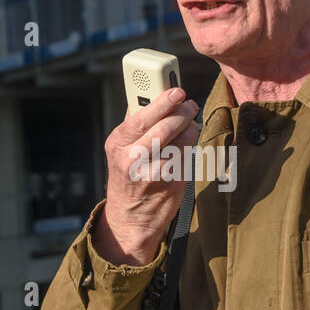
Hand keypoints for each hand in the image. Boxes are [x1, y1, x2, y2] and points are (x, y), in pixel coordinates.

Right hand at [94, 87, 199, 264]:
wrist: (130, 218)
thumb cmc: (129, 176)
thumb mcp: (122, 150)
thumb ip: (135, 124)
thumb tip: (151, 94)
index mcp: (118, 143)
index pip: (141, 115)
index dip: (161, 101)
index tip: (176, 90)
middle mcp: (131, 158)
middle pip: (163, 127)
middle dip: (181, 112)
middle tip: (190, 104)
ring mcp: (150, 172)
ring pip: (178, 141)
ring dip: (189, 127)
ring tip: (190, 121)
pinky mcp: (168, 183)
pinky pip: (185, 157)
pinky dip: (189, 146)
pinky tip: (188, 142)